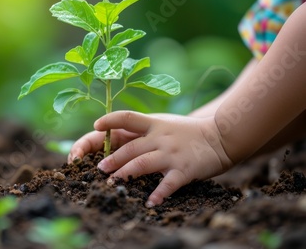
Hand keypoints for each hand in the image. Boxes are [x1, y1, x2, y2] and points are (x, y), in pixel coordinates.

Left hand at [68, 111, 232, 206]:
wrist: (222, 135)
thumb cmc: (189, 132)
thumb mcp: (166, 123)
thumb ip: (146, 129)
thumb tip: (121, 134)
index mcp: (155, 124)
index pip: (127, 118)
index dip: (110, 120)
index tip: (96, 125)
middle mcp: (160, 137)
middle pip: (130, 148)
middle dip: (112, 159)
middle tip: (99, 168)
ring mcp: (171, 153)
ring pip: (142, 164)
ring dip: (125, 173)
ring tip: (112, 182)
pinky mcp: (184, 169)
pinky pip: (167, 184)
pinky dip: (158, 194)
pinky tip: (150, 202)